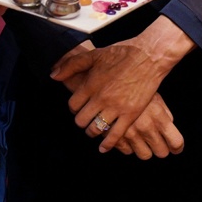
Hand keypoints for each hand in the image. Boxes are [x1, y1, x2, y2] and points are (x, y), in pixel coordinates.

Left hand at [50, 17, 192, 151]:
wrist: (148, 57)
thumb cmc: (121, 53)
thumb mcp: (94, 55)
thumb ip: (71, 65)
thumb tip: (53, 75)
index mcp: (90, 84)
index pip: (72, 105)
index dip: (73, 108)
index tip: (78, 107)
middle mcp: (101, 98)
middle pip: (81, 120)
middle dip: (81, 121)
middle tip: (85, 119)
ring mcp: (116, 108)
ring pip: (96, 129)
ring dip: (92, 132)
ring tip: (93, 130)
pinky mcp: (130, 114)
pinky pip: (115, 135)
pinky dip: (107, 144)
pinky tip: (103, 148)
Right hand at [114, 93, 185, 158]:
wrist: (108, 82)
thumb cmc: (135, 87)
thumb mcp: (154, 96)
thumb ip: (164, 113)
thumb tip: (169, 129)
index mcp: (158, 115)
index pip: (176, 142)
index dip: (177, 147)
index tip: (175, 148)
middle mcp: (145, 126)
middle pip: (162, 152)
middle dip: (161, 148)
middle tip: (158, 142)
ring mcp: (130, 133)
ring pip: (145, 155)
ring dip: (145, 148)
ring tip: (142, 138)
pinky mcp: (115, 136)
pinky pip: (128, 151)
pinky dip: (129, 145)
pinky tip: (127, 134)